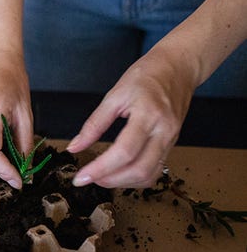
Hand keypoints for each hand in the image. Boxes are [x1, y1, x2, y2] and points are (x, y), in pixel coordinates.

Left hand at [68, 50, 194, 188]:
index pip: (124, 151)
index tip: (81, 177)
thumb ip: (94, 124)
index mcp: (148, 115)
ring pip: (150, 175)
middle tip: (88, 178)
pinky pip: (156, 170)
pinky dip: (136, 178)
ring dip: (123, 183)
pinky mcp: (171, 144)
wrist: (178, 69)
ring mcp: (171, 140)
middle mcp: (164, 131)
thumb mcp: (114, 95)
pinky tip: (119, 173)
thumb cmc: (146, 76)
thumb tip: (74, 146)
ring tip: (100, 177)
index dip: (101, 168)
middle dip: (111, 180)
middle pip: (140, 169)